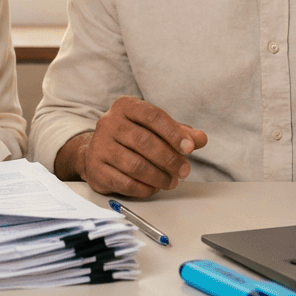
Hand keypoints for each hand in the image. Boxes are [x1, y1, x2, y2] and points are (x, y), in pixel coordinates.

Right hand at [58, 96, 207, 197]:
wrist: (95, 152)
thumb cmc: (130, 137)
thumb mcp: (154, 128)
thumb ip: (179, 132)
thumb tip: (200, 139)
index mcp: (124, 106)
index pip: (152, 116)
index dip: (173, 133)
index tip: (190, 148)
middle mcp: (108, 123)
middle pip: (144, 141)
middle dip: (169, 159)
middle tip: (184, 170)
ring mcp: (99, 146)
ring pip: (135, 165)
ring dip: (158, 177)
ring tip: (171, 182)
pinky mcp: (95, 169)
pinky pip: (124, 183)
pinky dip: (144, 188)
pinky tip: (154, 188)